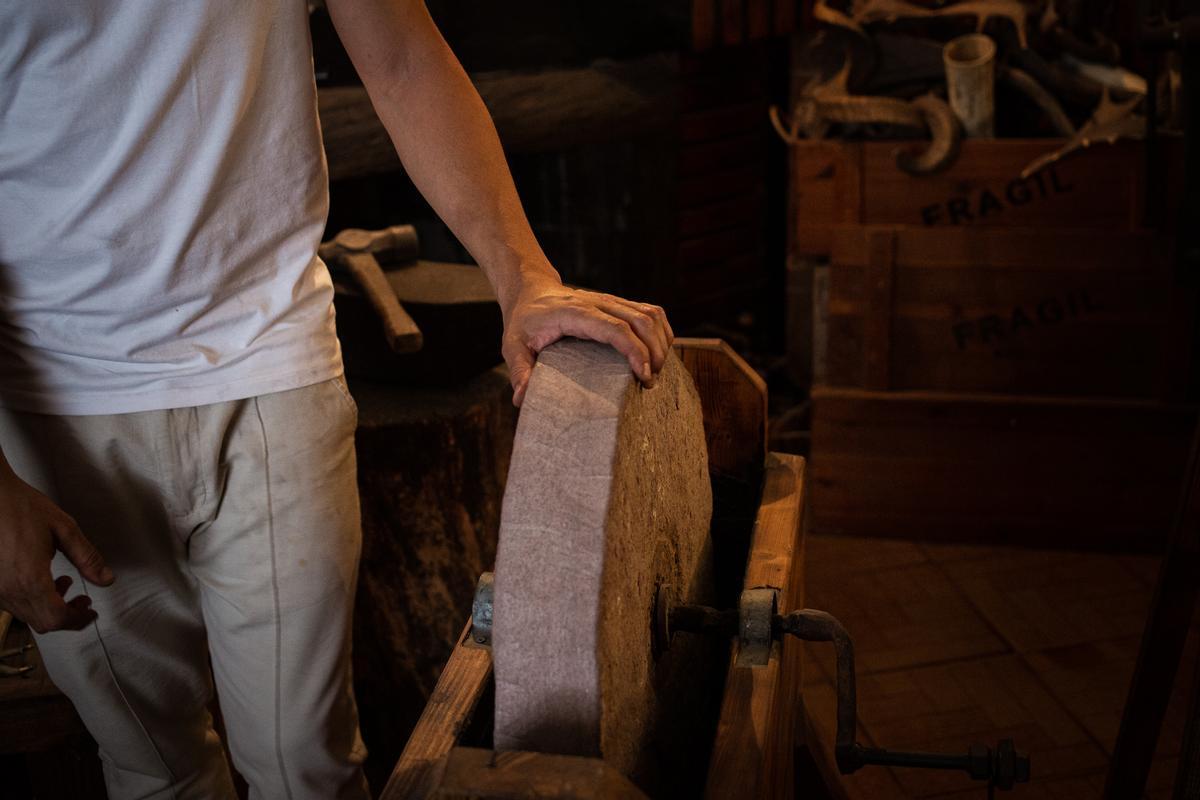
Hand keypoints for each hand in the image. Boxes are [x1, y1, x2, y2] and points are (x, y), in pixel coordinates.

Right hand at [0, 470, 113, 632]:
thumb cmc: (19, 506)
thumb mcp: (64, 529)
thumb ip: (87, 558)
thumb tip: (105, 579)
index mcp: (30, 579)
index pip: (57, 618)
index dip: (78, 620)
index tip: (90, 612)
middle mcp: (8, 589)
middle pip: (42, 622)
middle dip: (67, 615)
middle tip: (82, 600)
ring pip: (27, 615)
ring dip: (50, 607)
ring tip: (64, 583)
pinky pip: (13, 603)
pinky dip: (32, 599)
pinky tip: (41, 579)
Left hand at [501, 280, 674, 406]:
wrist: (530, 291)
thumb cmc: (523, 321)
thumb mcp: (513, 346)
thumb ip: (519, 372)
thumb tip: (523, 400)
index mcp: (575, 313)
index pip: (615, 327)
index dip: (634, 350)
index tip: (643, 375)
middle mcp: (597, 303)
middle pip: (641, 320)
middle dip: (654, 351)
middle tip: (650, 382)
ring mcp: (610, 301)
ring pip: (651, 314)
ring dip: (661, 342)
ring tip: (655, 370)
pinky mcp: (618, 303)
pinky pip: (650, 312)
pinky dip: (661, 331)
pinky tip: (657, 352)